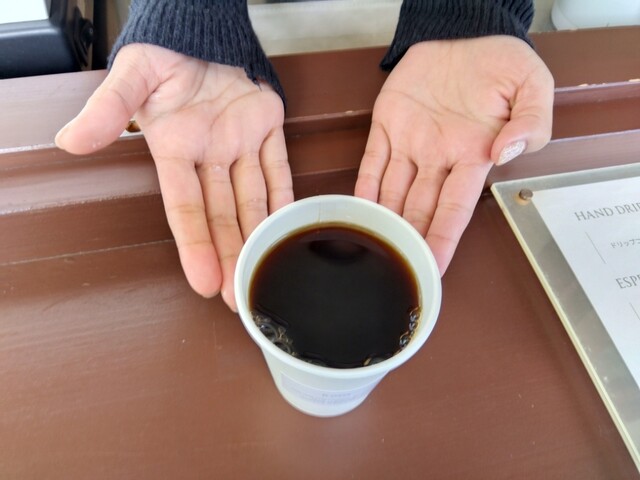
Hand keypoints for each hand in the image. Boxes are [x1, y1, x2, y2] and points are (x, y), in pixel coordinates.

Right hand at [55, 44, 292, 310]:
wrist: (196, 30)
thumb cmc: (162, 52)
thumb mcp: (131, 77)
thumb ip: (108, 110)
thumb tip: (71, 141)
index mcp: (175, 148)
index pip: (185, 206)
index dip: (195, 244)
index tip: (202, 282)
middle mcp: (209, 155)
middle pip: (222, 214)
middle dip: (230, 255)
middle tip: (236, 297)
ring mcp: (240, 143)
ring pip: (251, 199)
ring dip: (257, 235)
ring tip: (262, 273)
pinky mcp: (266, 126)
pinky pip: (279, 167)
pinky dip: (286, 195)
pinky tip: (289, 226)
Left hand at [355, 36, 552, 274]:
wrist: (467, 32)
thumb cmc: (502, 63)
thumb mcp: (533, 87)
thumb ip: (531, 123)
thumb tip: (507, 153)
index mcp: (473, 154)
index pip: (456, 208)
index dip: (444, 238)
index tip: (435, 266)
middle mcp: (439, 156)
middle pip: (421, 208)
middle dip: (410, 239)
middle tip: (398, 268)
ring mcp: (410, 141)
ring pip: (393, 191)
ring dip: (385, 219)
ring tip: (374, 248)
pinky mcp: (387, 122)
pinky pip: (372, 160)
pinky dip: (364, 184)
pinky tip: (358, 208)